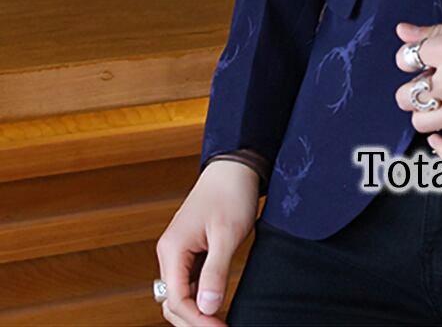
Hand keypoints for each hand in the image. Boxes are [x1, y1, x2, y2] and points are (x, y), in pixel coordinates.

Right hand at [155, 160, 259, 324]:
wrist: (235, 166)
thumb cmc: (231, 193)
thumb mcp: (227, 234)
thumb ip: (216, 271)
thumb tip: (207, 307)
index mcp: (172, 249)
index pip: (177, 300)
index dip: (198, 320)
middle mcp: (170, 252)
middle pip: (174, 302)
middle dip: (195, 320)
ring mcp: (178, 251)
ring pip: (181, 294)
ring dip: (197, 310)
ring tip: (219, 321)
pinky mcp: (190, 249)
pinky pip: (190, 281)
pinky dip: (201, 296)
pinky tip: (216, 303)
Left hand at [394, 8, 441, 159]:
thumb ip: (435, 29)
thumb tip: (402, 32)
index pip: (404, 60)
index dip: (411, 59)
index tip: (424, 60)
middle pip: (405, 96)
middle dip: (413, 88)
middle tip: (430, 83)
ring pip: (421, 123)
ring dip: (425, 114)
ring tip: (440, 104)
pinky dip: (439, 147)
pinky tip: (441, 135)